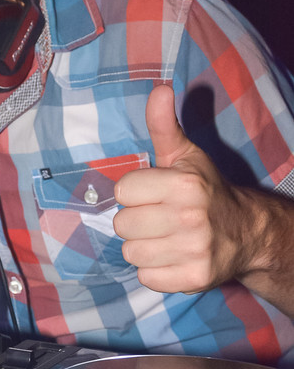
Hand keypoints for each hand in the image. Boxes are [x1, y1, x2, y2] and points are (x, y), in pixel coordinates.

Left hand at [113, 83, 244, 293]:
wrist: (247, 232)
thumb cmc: (205, 189)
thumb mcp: (185, 155)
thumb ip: (163, 124)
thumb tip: (159, 89)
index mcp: (185, 185)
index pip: (122, 191)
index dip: (134, 192)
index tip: (153, 193)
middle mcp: (191, 218)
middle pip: (122, 225)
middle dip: (136, 220)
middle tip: (158, 217)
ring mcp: (194, 251)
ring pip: (131, 253)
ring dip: (143, 246)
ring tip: (164, 237)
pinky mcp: (194, 279)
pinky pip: (146, 277)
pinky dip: (154, 270)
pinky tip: (172, 256)